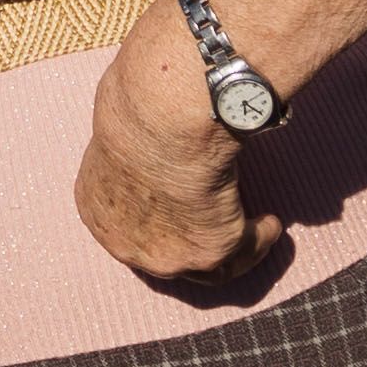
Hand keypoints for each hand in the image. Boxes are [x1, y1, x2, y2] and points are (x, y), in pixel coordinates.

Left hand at [74, 7, 281, 283]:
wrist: (163, 115)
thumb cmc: (140, 99)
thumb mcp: (121, 118)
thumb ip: (136, 133)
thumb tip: (154, 110)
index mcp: (95, 205)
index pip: (127, 224)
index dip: (157, 217)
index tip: (182, 203)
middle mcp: (122, 241)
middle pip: (163, 253)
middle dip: (192, 240)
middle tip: (219, 222)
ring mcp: (164, 255)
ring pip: (206, 267)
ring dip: (233, 247)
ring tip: (256, 226)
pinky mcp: (209, 252)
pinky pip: (243, 254)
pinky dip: (260, 239)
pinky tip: (271, 223)